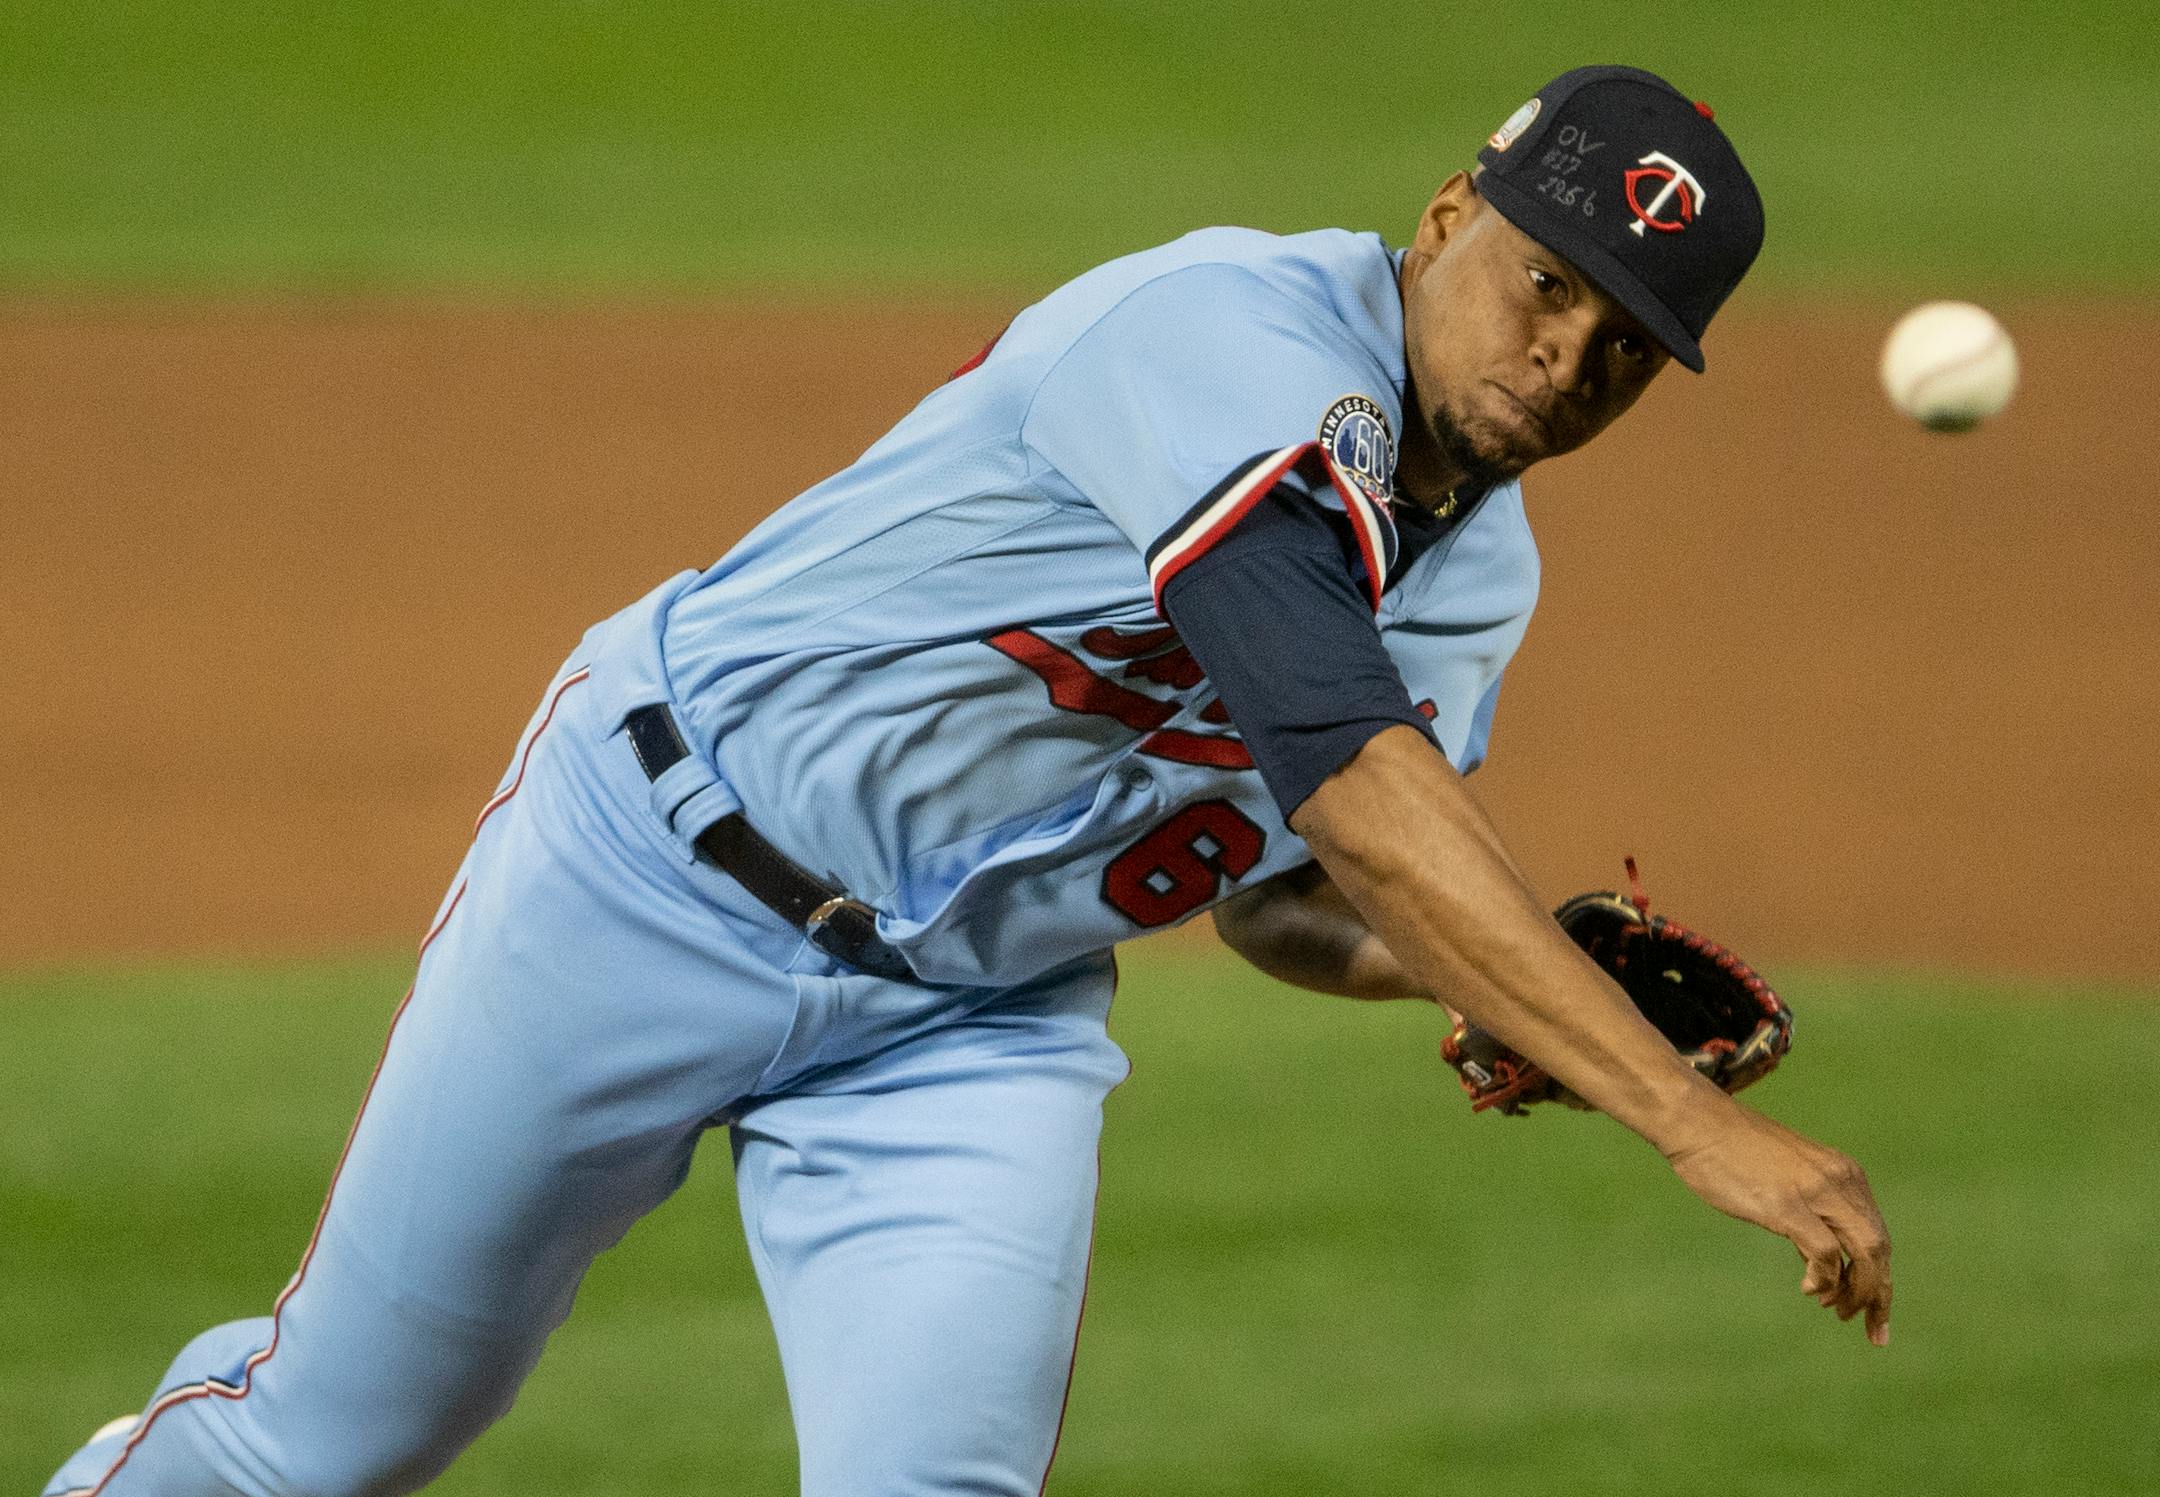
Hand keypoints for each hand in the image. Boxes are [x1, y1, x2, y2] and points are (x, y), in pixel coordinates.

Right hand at [1663, 1107, 1891, 1345]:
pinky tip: (1808, 1289)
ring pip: (1865, 1253)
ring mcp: (1815, 1192)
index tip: (1874, 1312)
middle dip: (1878, 1295)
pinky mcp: (1787, 1204)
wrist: (1696, 1121)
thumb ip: (1810, 1212)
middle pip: (1880, 1248)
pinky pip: (1827, 1253)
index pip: (1877, 1234)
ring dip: (1857, 1292)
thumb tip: (1820, 1261)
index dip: (1880, 1277)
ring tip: (1835, 1310)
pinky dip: (1826, 1279)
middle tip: (1866, 1326)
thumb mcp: (1786, 1178)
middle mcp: (1839, 1180)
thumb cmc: (1731, 1150)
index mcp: (1843, 1173)